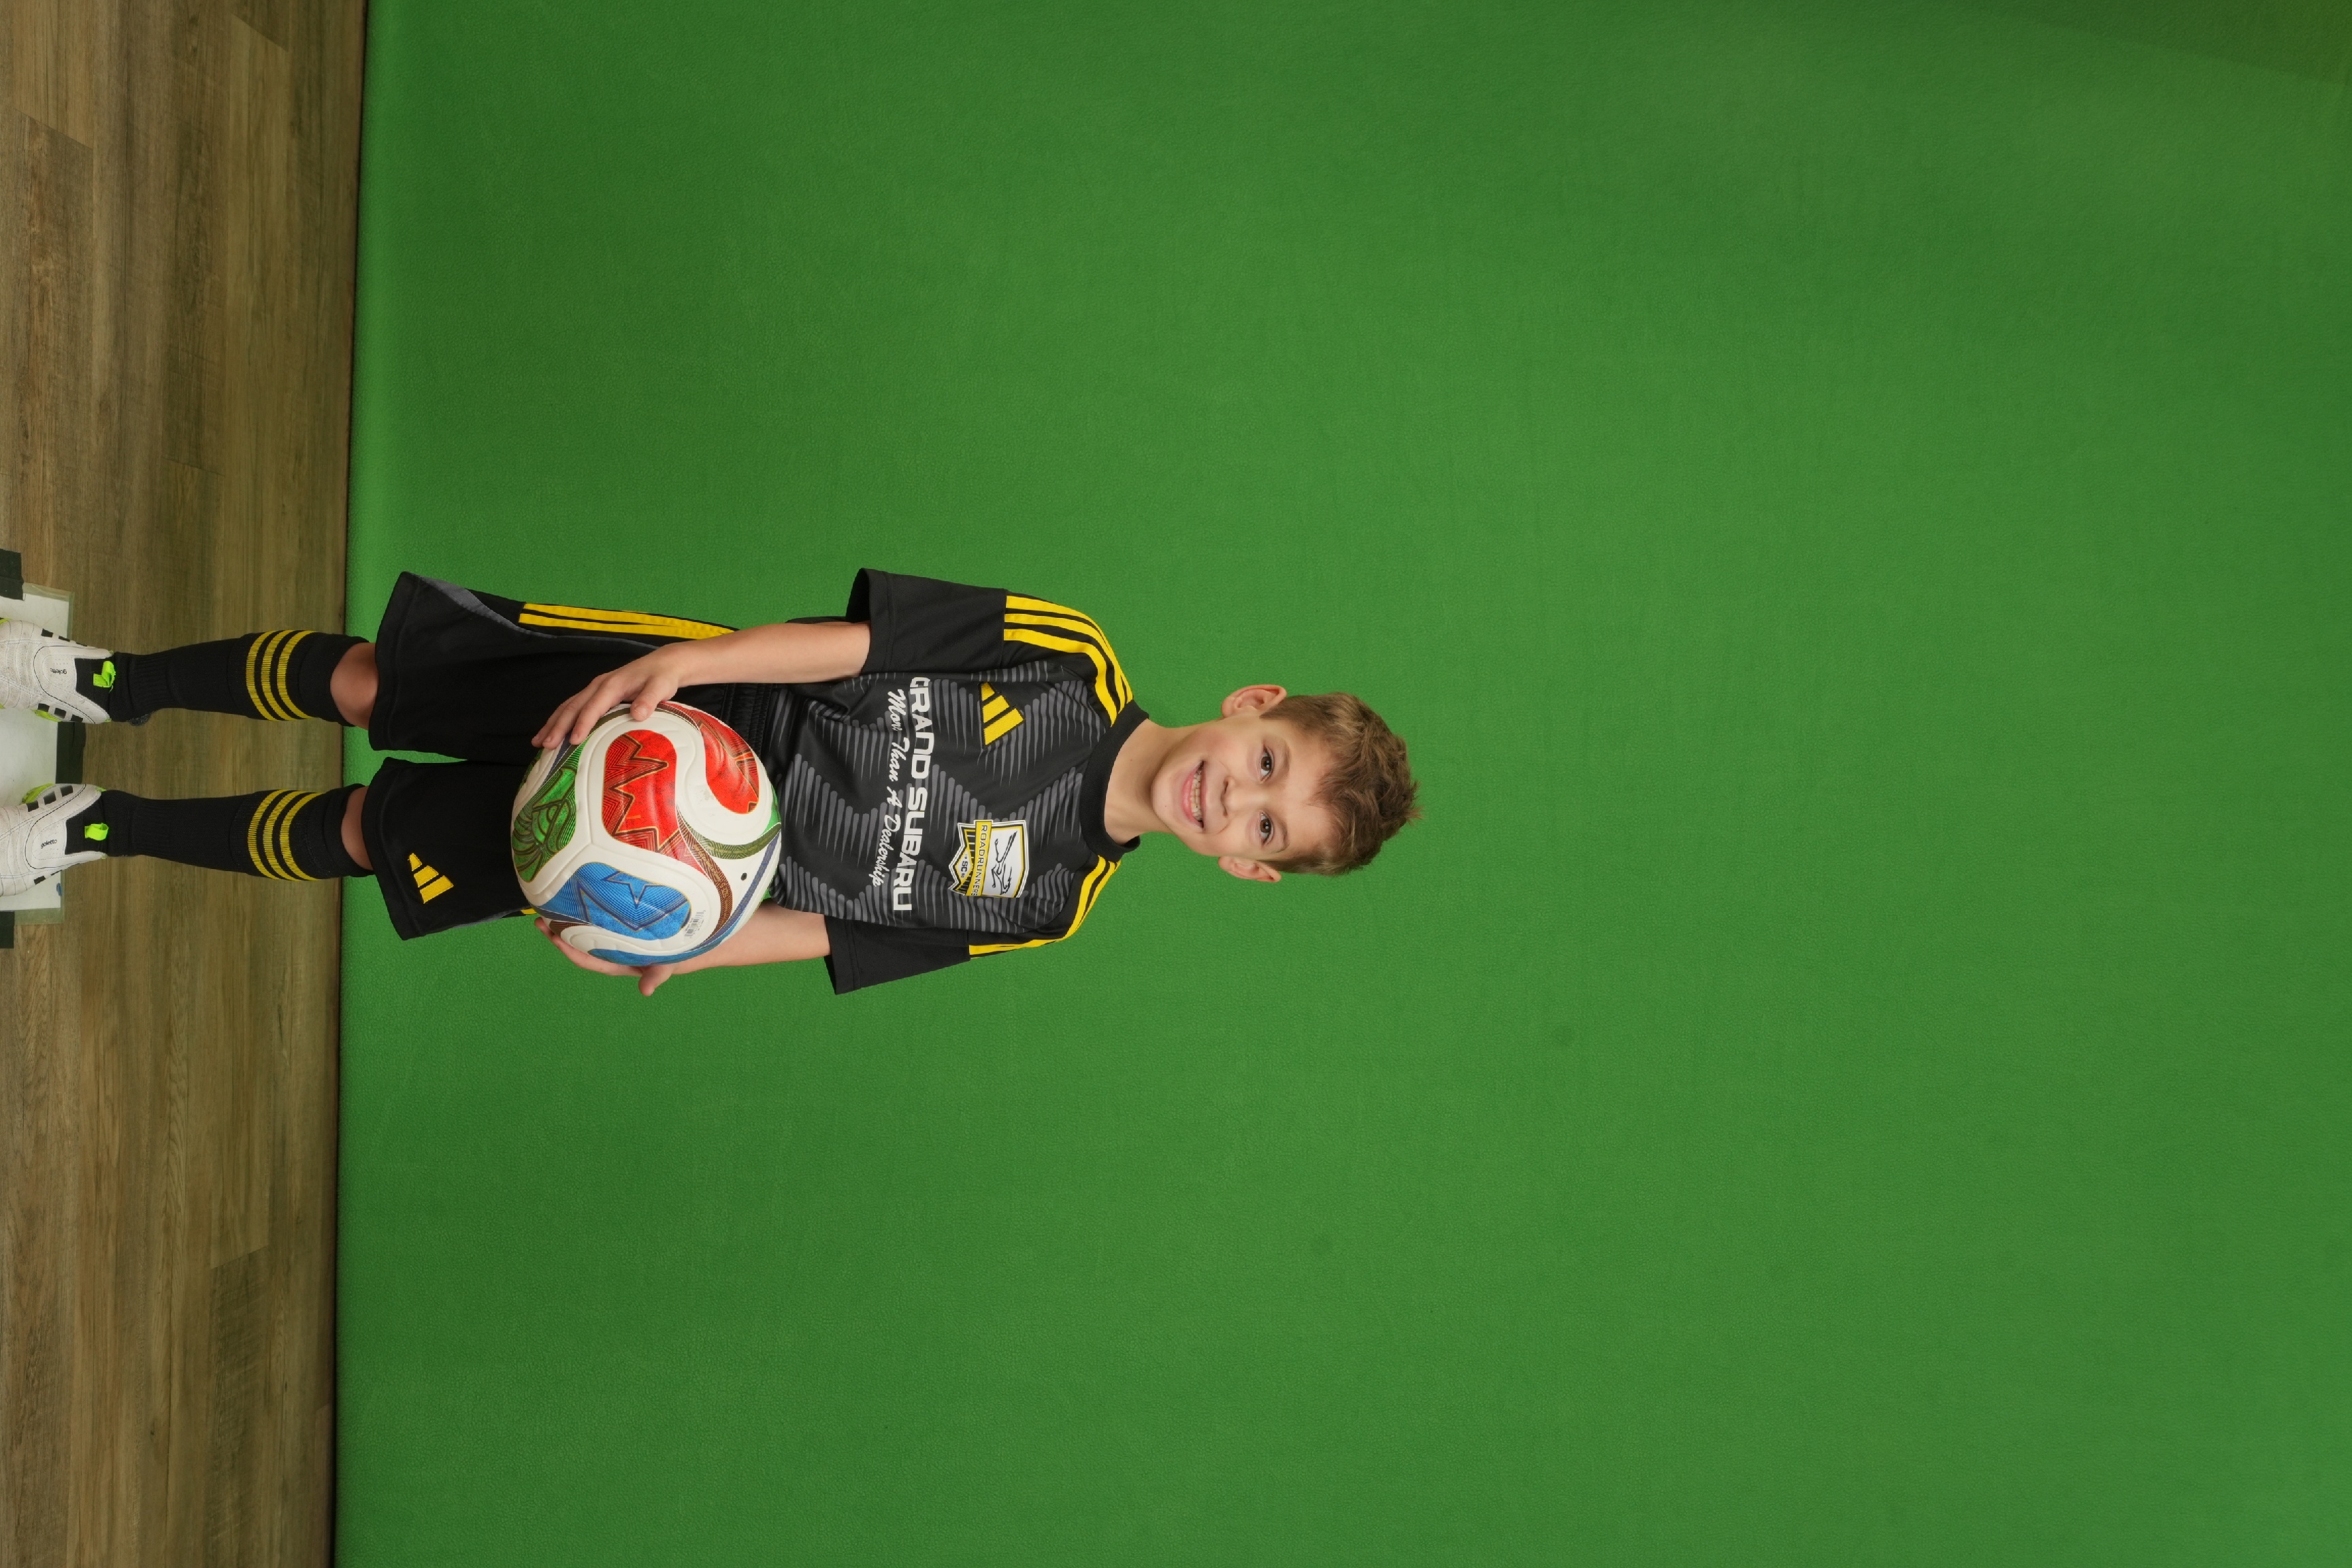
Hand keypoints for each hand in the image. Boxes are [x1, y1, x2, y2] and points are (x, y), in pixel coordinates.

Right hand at [533, 644, 703, 748]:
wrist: (664, 663)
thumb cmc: (662, 677)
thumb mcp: (661, 686)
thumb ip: (650, 699)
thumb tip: (638, 714)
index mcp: (612, 685)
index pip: (593, 706)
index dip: (583, 724)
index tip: (573, 741)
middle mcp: (599, 685)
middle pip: (573, 706)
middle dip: (558, 726)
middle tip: (546, 745)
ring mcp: (596, 689)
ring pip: (569, 706)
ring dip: (553, 724)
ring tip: (538, 742)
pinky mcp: (597, 694)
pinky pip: (574, 707)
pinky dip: (561, 719)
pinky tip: (553, 732)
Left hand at [538, 917, 679, 996]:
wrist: (675, 951)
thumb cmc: (668, 960)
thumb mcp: (664, 968)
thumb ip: (655, 977)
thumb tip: (646, 991)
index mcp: (611, 963)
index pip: (584, 958)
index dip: (568, 949)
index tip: (555, 938)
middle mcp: (604, 952)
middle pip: (576, 945)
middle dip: (557, 935)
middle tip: (539, 920)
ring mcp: (606, 940)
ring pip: (579, 932)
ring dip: (562, 923)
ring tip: (546, 908)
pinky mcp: (611, 928)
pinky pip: (591, 921)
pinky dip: (579, 913)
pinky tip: (570, 900)